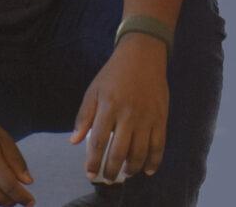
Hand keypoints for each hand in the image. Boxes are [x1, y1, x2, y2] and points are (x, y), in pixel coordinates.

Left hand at [71, 35, 169, 183]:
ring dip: (131, 168)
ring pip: (140, 152)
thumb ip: (84, 116)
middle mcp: (128, 114)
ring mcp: (147, 117)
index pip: (99, 141)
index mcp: (108, 106)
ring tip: (125, 174)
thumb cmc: (114, 73)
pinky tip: (147, 170)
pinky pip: (159, 145)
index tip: (89, 173)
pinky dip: (154, 161)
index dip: (93, 161)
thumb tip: (74, 142)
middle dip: (111, 170)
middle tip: (107, 179)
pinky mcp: (161, 118)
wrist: (143, 55)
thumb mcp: (94, 90)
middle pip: (119, 151)